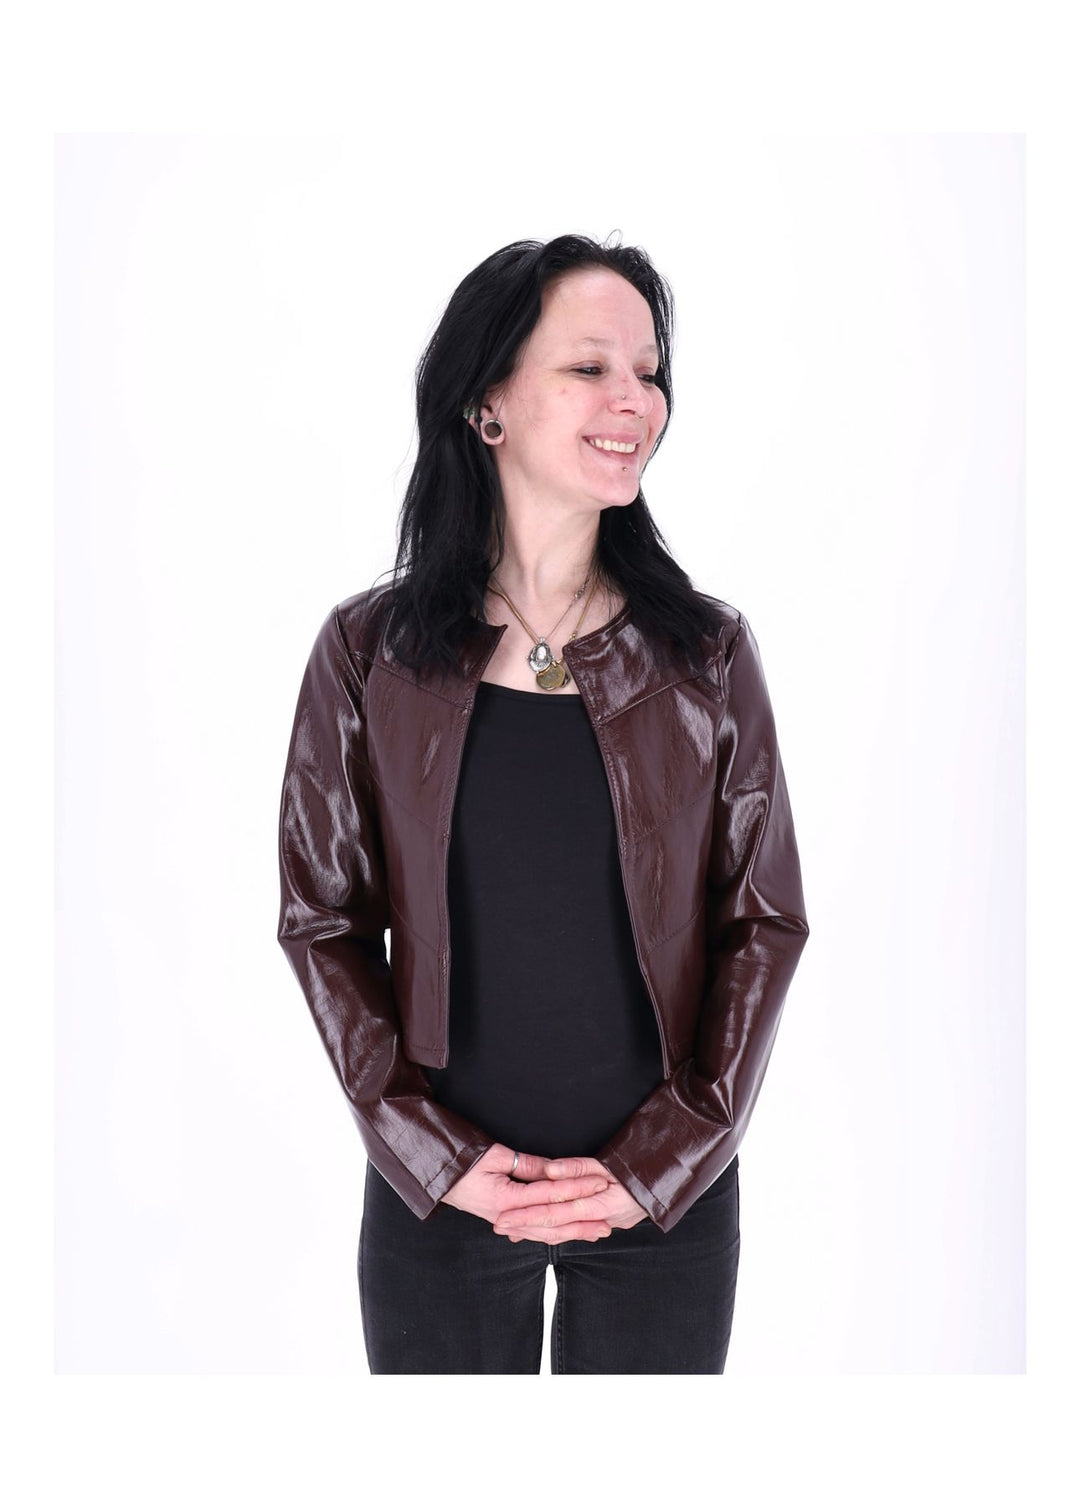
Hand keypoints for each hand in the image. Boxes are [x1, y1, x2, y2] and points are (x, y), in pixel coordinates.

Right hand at [441, 1143, 615, 1241]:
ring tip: (593, 1234)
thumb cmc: (463, 1162)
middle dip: (580, 1223)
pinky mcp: (502, 1219)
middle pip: (551, 1223)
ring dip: (569, 1233)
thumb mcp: (495, 1156)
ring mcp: (504, 1221)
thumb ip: (527, 1165)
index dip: (576, 1188)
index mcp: (506, 1199)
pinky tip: (563, 1237)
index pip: (549, 1194)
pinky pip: (530, 1231)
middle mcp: (506, 1216)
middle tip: (606, 1225)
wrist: (437, 1176)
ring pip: (542, 1233)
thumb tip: (554, 1169)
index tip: (599, 1184)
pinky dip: (549, 1235)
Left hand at [493, 1155, 649, 1244]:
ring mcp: (607, 1224)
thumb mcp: (608, 1162)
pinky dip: (558, 1231)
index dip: (526, 1217)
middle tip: (500, 1228)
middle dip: (526, 1229)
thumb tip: (549, 1172)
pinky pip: (578, 1230)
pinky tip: (542, 1232)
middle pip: (555, 1229)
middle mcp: (601, 1220)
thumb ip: (576, 1168)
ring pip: (565, 1233)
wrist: (666, 1180)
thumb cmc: (638, 1167)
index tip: (503, 1219)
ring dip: (538, 1233)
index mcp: (598, 1205)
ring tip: (514, 1232)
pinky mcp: (609, 1222)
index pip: (554, 1214)